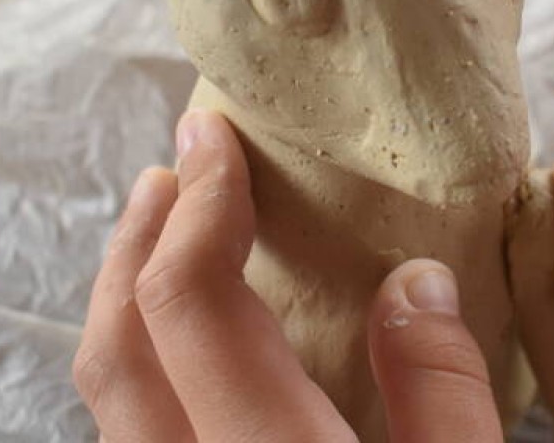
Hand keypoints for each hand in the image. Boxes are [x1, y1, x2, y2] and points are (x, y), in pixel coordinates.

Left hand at [72, 110, 503, 441]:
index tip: (215, 140)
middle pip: (114, 349)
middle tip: (173, 172)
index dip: (199, 205)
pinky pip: (134, 432)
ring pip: (110, 399)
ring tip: (166, 239)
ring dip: (126, 305)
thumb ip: (443, 387)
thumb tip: (414, 281)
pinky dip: (143, 365)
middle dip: (137, 245)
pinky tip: (187, 348)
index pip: (187, 303)